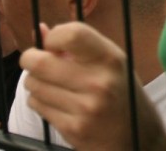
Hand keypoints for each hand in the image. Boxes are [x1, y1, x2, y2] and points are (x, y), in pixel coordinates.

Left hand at [20, 23, 165, 150]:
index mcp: (110, 58)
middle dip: (30, 59)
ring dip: (36, 82)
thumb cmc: (119, 91)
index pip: (71, 34)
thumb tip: (39, 30)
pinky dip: (40, 101)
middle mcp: (99, 82)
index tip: (53, 44)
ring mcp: (85, 108)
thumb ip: (78, 45)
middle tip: (35, 61)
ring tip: (53, 84)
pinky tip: (57, 102)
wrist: (135, 136)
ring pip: (34, 84)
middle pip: (40, 62)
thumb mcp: (108, 62)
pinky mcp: (72, 129)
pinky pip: (37, 105)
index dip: (53, 37)